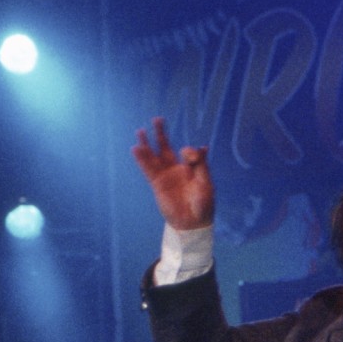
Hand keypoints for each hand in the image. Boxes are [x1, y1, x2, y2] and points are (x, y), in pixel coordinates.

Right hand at [131, 116, 215, 230]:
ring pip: (154, 157)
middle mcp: (176, 169)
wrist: (193, 222)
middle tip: (157, 119)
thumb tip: (201, 147)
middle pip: (166, 148)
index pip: (187, 153)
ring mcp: (165, 176)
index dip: (189, 152)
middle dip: (161, 134)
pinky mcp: (157, 184)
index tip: (190, 156)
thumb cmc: (203, 205)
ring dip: (147, 145)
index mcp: (191, 168)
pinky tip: (136, 149)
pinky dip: (142, 160)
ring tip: (140, 131)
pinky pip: (148, 169)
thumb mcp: (206, 183)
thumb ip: (202, 165)